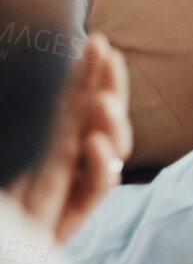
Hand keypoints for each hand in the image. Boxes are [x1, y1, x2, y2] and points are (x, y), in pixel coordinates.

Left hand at [8, 32, 130, 242]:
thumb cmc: (2, 214)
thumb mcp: (12, 162)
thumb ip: (41, 132)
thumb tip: (49, 98)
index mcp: (50, 151)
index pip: (77, 107)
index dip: (88, 76)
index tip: (96, 43)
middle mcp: (68, 168)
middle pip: (101, 122)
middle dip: (108, 86)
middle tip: (108, 57)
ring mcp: (71, 192)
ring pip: (106, 151)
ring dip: (110, 121)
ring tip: (101, 100)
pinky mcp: (70, 220)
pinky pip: (95, 190)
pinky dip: (99, 165)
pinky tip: (91, 143)